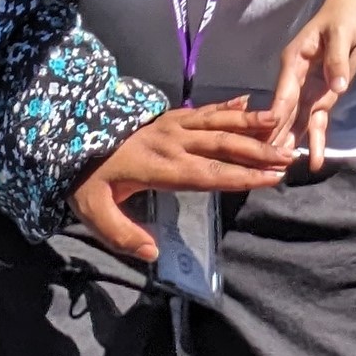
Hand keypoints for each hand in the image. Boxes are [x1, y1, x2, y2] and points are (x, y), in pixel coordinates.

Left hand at [70, 100, 293, 262]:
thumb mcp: (93, 211)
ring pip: (217, 122)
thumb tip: (154, 252)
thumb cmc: (84, 178)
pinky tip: (249, 102)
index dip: (241, 176)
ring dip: (250, 124)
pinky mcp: (167, 116)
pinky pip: (204, 109)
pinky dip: (228, 106)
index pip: (208, 172)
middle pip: (221, 145)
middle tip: (289, 155)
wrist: (66, 133)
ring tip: (280, 122)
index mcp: (160, 166)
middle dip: (257, 150)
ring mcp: (171, 124)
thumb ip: (123, 233)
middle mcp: (171, 141)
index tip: (271, 178)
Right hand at [266, 0, 355, 172]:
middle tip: (268, 164)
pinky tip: (312, 159)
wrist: (352, 13)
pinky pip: (317, 120)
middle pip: (285, 112)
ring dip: (292, 142)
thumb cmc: (342, 18)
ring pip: (298, 121)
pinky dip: (315, 139)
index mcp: (294, 61)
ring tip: (283, 170)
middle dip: (278, 136)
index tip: (268, 137)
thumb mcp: (341, 35)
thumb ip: (337, 61)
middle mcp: (295, 79)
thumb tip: (338, 87)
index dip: (277, 115)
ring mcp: (308, 89)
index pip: (283, 93)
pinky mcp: (322, 95)